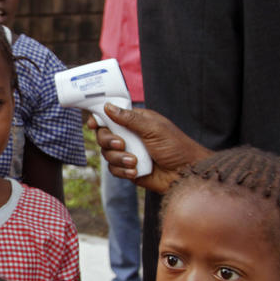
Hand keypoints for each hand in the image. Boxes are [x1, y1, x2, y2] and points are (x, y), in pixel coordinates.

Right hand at [87, 103, 210, 193]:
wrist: (186, 174)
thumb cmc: (176, 147)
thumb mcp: (154, 128)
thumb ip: (130, 119)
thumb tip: (108, 106)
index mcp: (136, 122)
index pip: (111, 116)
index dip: (99, 119)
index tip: (93, 124)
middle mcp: (130, 136)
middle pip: (104, 136)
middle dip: (109, 141)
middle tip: (121, 144)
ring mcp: (128, 153)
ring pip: (107, 154)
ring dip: (119, 159)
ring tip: (135, 162)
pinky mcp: (129, 169)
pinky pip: (114, 169)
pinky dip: (122, 171)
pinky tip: (136, 171)